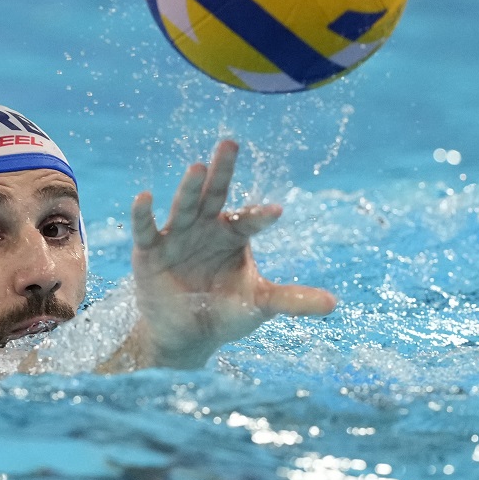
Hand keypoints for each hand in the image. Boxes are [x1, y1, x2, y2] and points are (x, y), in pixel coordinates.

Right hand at [125, 140, 335, 368]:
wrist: (186, 335)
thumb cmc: (224, 312)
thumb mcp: (259, 304)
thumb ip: (291, 300)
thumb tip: (335, 304)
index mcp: (232, 234)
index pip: (249, 219)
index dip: (261, 216)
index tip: (276, 212)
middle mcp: (205, 228)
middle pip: (215, 194)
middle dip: (222, 171)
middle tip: (230, 144)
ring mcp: (176, 236)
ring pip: (184, 206)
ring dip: (189, 187)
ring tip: (197, 167)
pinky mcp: (149, 251)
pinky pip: (146, 229)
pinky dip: (143, 214)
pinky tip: (144, 197)